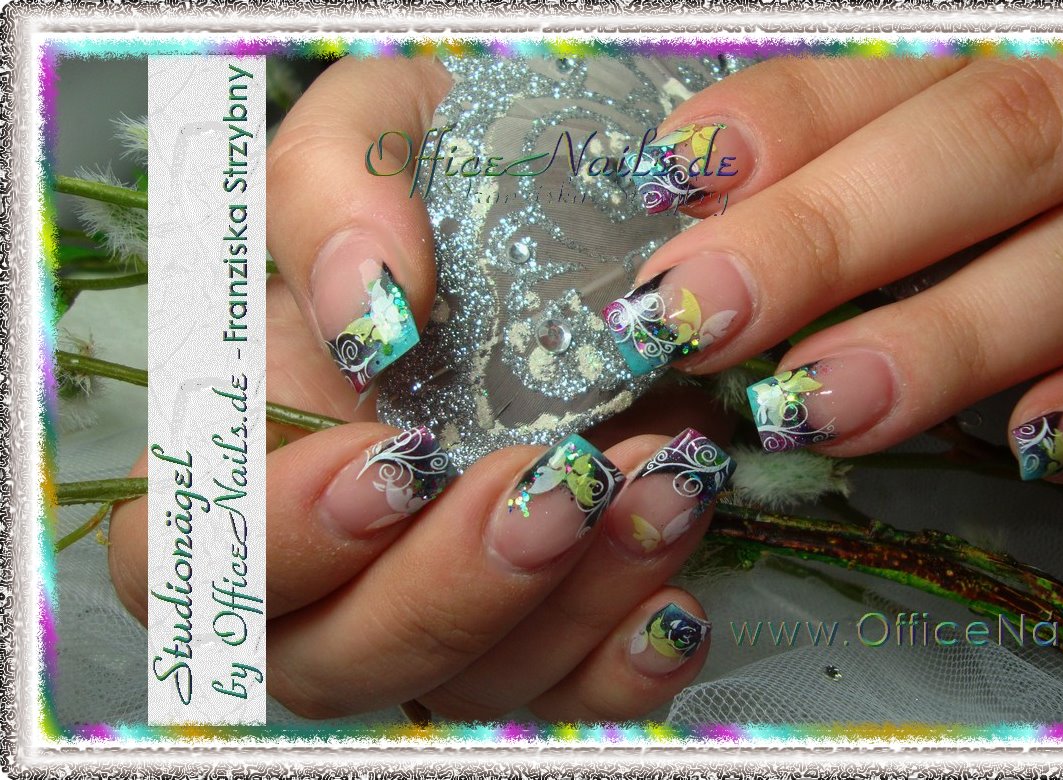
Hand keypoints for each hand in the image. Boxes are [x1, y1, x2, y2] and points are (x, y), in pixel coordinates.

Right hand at [108, 56, 733, 720]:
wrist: (600, 201)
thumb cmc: (463, 164)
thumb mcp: (385, 127)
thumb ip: (333, 194)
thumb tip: (366, 314)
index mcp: (258, 439)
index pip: (195, 557)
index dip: (276, 542)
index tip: (396, 456)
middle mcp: (344, 551)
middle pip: (331, 657)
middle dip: (448, 589)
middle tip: (557, 486)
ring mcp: (452, 600)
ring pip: (467, 687)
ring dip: (568, 609)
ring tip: (664, 488)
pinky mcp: (557, 626)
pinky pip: (572, 704)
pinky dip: (623, 672)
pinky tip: (676, 603)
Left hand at [609, 55, 1062, 481]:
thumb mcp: (967, 97)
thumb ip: (862, 127)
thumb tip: (701, 194)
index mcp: (1049, 35)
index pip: (908, 59)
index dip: (790, 118)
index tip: (673, 182)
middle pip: (998, 143)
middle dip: (835, 232)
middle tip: (701, 315)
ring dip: (957, 335)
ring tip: (818, 404)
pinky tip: (1041, 440)